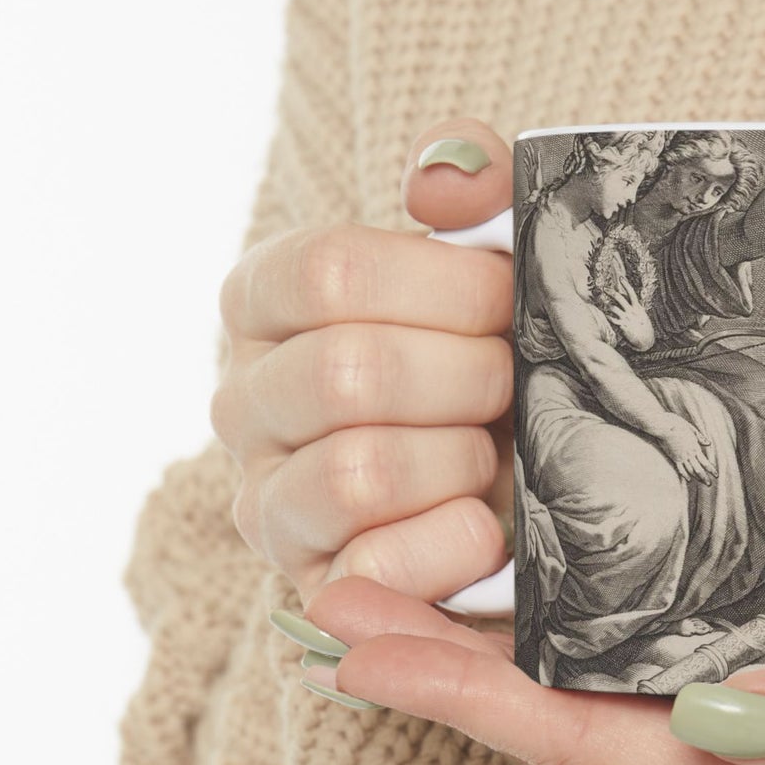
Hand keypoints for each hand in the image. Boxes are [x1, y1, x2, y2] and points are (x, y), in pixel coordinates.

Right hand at [211, 117, 515, 608]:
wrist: (521, 477)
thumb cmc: (493, 352)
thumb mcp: (492, 258)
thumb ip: (473, 188)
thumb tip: (443, 178)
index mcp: (268, 301)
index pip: (330, 272)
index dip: (447, 287)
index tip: (509, 300)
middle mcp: (243, 399)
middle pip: (349, 374)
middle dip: (469, 379)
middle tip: (514, 383)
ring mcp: (268, 501)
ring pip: (358, 472)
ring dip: (461, 461)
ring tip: (492, 454)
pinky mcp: (313, 586)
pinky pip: (374, 569)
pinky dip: (452, 544)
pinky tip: (487, 525)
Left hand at [300, 573, 764, 764]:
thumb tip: (728, 718)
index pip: (598, 749)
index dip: (475, 703)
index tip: (365, 647)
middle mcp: (761, 762)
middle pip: (572, 724)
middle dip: (449, 672)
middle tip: (335, 604)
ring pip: (604, 693)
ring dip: (498, 647)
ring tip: (401, 588)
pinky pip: (662, 656)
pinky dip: (582, 623)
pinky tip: (544, 582)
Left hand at [602, 275, 653, 350]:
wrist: (646, 341)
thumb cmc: (645, 328)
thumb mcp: (643, 316)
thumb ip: (636, 309)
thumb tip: (631, 302)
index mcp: (638, 307)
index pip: (631, 293)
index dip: (626, 285)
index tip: (621, 278)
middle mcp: (632, 311)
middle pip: (620, 298)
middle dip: (611, 292)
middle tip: (605, 288)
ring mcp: (627, 318)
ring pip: (614, 307)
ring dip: (607, 304)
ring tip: (603, 302)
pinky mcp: (622, 326)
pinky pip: (613, 319)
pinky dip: (608, 316)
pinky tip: (604, 314)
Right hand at [656, 413, 716, 483]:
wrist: (664, 427)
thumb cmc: (677, 424)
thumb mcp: (691, 429)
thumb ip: (700, 437)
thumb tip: (708, 444)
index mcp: (695, 447)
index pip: (705, 462)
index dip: (711, 469)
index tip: (716, 475)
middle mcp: (689, 454)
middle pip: (699, 469)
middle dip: (705, 477)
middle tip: (709, 484)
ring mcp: (681, 457)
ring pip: (690, 470)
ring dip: (697, 477)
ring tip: (702, 482)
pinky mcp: (673, 458)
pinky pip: (680, 469)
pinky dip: (685, 475)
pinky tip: (688, 479)